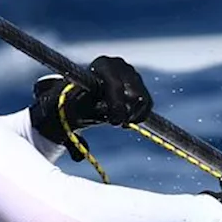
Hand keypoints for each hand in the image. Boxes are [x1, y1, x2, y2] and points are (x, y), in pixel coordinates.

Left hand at [30, 56, 152, 159]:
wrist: (85, 92)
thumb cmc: (77, 100)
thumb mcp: (74, 108)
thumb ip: (76, 122)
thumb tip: (77, 156)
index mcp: (101, 65)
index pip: (114, 83)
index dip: (116, 105)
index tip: (115, 122)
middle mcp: (119, 65)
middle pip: (132, 91)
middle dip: (125, 110)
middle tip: (118, 124)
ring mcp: (131, 73)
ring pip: (141, 99)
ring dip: (132, 114)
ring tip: (120, 122)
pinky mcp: (140, 84)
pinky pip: (147, 103)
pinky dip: (140, 115)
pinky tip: (129, 120)